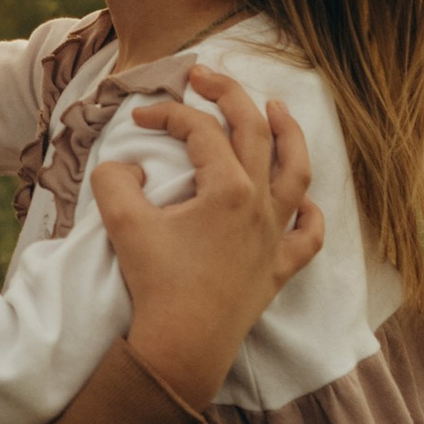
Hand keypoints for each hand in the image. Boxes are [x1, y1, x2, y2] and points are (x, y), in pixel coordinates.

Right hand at [92, 64, 320, 408]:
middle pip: (255, 131)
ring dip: (289, 135)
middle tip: (207, 76)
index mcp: (226, 188)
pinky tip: (302, 202)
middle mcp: (259, 205)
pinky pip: (306, 236)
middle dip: (230, 95)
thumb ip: (115, 179)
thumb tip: (129, 166)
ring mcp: (274, 236)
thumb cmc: (154, 284)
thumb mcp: (121, 223)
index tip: (139, 115)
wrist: (182, 347)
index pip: (200, 130)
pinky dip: (309, 214)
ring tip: (277, 109)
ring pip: (297, 172)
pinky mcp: (278, 269)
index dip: (167, 113)